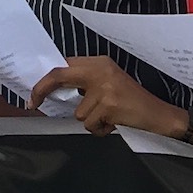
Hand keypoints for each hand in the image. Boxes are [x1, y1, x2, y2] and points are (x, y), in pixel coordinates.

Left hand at [30, 57, 179, 136]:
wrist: (160, 115)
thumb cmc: (134, 103)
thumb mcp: (110, 84)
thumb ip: (86, 82)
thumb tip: (56, 90)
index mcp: (100, 63)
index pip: (64, 65)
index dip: (45, 79)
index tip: (34, 94)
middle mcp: (101, 71)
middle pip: (60, 76)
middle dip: (42, 90)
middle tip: (33, 104)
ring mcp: (105, 88)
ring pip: (78, 112)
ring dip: (91, 121)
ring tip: (109, 118)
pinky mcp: (109, 106)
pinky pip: (90, 124)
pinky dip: (100, 130)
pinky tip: (114, 124)